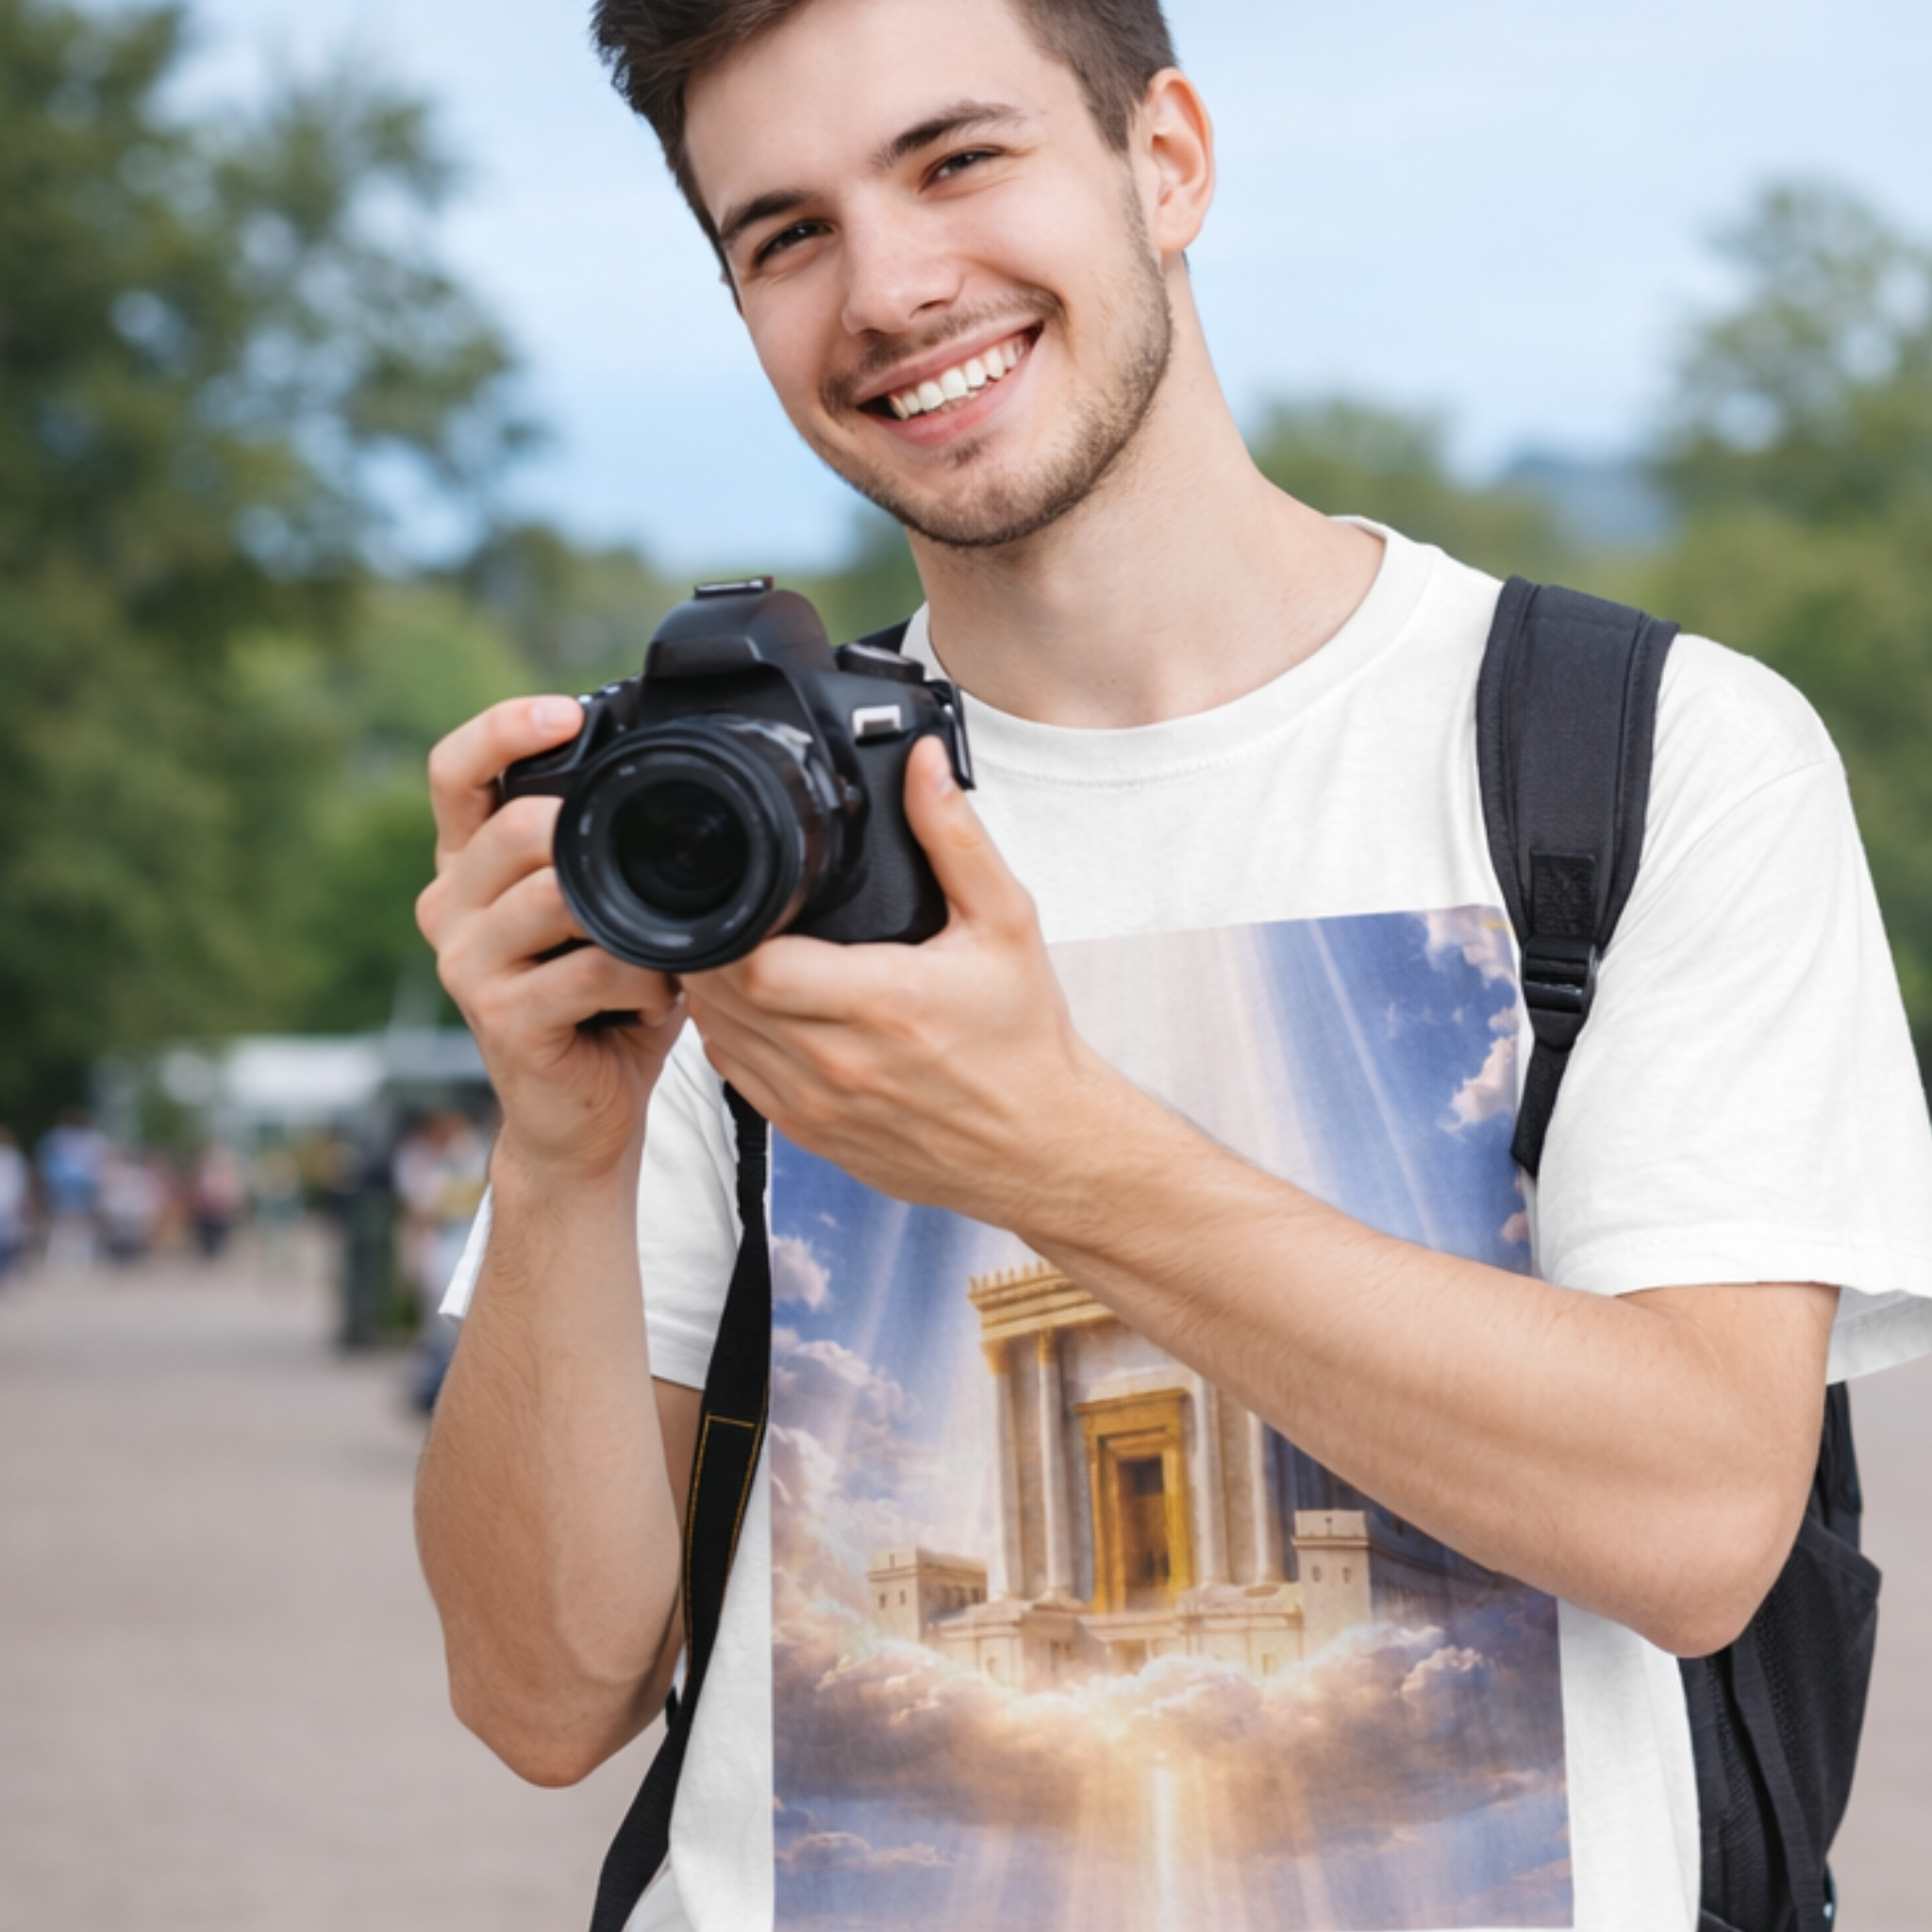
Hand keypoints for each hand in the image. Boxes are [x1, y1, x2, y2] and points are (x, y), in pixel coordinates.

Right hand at [417, 697, 686, 1181]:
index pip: (453, 772)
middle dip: (593, 838)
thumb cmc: (605, 1005)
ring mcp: (465, 964)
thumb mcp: (606, 911)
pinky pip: (587, 968)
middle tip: (652, 872)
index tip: (564, 713)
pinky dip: (642, 977)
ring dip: (633, 918)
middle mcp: (450, 906)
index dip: (500, 730)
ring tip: (663, 949)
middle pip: (514, 826)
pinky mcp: (499, 1018)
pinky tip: (656, 997)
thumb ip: (610, 851)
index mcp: (470, 867)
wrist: (585, 1119)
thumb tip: (674, 781)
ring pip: (553, 894)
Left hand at [683, 736, 1120, 1229]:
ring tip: (743, 952)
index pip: (757, 965)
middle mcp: (842, 1063)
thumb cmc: (1024, 1041)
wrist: (1041, 1146)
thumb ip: (955, 838)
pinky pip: (737, 1079)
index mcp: (885, 1003)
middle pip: (724, 996)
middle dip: (717, 947)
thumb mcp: (1005, 924)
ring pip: (721, 1038)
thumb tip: (923, 764)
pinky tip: (761, 1008)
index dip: (730, 923)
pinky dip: (734, 1037)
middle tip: (737, 910)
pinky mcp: (811, 1136)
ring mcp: (819, 1107)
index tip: (746, 890)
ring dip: (719, 992)